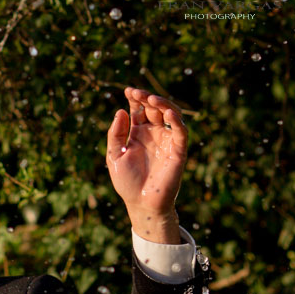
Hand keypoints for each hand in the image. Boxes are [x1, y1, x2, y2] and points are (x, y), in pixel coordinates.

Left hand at [106, 87, 187, 243]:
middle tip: (138, 93)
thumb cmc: (127, 181)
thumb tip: (120, 111)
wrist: (140, 202)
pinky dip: (176, 120)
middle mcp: (154, 133)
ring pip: (169, 114)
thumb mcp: (114, 155)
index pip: (139, 110)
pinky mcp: (178, 149)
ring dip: (162, 104)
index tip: (128, 90)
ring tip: (151, 98)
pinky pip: (180, 131)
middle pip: (154, 108)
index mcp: (138, 133)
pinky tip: (167, 113)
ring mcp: (166, 140)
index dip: (135, 99)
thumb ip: (116, 134)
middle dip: (147, 98)